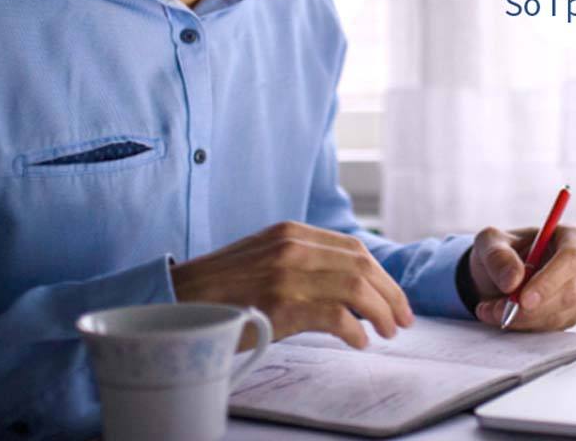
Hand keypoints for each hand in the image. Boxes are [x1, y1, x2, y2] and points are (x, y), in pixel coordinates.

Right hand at [170, 221, 413, 348]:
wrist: (173, 301)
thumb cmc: (218, 289)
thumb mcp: (262, 259)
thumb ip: (300, 262)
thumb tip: (344, 287)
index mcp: (291, 232)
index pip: (353, 249)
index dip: (382, 274)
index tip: (394, 297)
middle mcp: (293, 246)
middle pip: (362, 266)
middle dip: (390, 294)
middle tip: (402, 320)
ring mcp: (287, 273)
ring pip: (355, 288)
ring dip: (380, 312)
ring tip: (388, 332)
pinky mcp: (281, 304)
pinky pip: (335, 316)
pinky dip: (354, 330)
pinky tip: (359, 342)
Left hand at [467, 224, 575, 331]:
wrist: (496, 276)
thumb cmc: (499, 251)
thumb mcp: (489, 243)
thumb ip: (498, 256)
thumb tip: (514, 279)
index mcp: (569, 236)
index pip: (571, 257)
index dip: (550, 280)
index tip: (524, 299)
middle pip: (570, 290)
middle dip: (533, 307)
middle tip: (499, 309)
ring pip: (559, 313)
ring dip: (522, 318)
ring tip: (491, 309)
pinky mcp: (570, 314)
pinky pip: (552, 327)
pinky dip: (524, 325)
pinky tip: (501, 315)